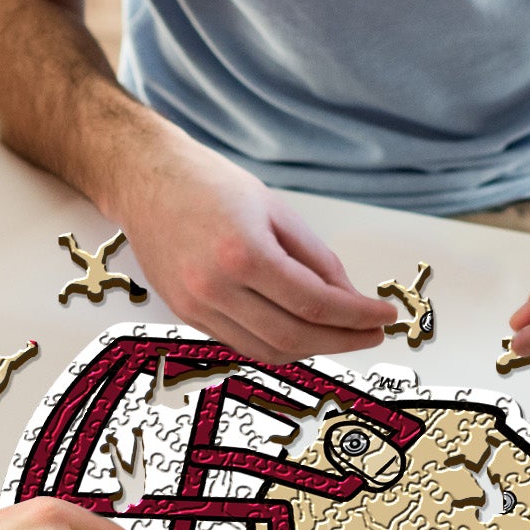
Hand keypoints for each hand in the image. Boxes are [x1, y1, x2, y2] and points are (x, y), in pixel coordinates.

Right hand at [111, 133, 392, 361]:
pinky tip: (302, 332)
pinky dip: (277, 344)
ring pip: (268, 349)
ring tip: (341, 335)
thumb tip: (349, 298)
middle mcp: (215, 288)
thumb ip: (316, 259)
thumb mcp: (277, 210)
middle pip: (294, 336)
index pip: (315, 304)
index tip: (385, 318)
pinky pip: (242, 342)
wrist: (145, 180)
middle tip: (372, 334)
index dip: (357, 317)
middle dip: (342, 340)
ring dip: (312, 349)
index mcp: (244, 254)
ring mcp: (196, 306)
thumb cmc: (209, 184)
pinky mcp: (186, 314)